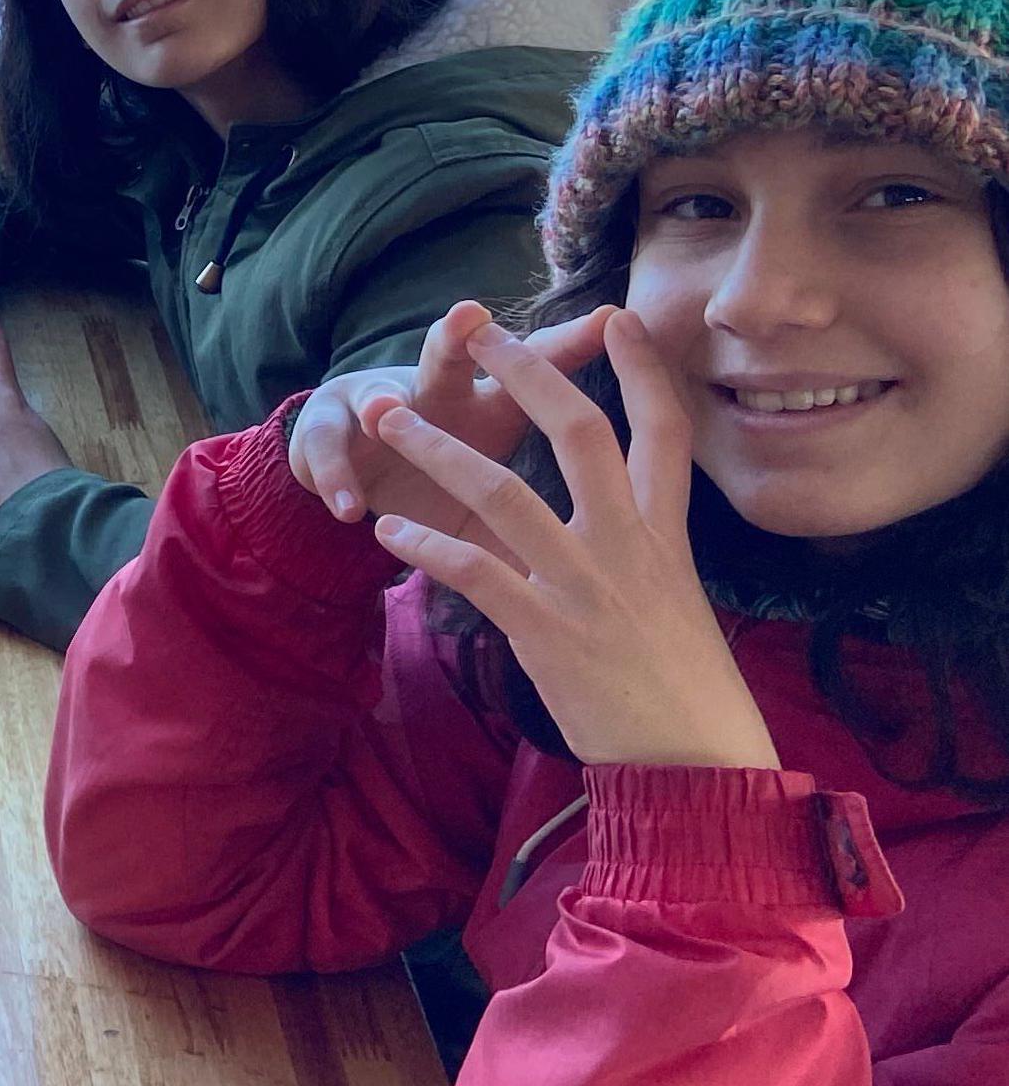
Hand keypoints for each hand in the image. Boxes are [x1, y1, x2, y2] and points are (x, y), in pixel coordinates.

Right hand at [288, 300, 611, 532]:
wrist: (359, 481)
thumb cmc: (448, 486)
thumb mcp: (504, 495)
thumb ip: (551, 496)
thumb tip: (647, 487)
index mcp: (489, 404)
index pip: (535, 369)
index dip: (569, 345)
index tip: (612, 319)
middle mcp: (433, 391)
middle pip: (448, 356)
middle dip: (459, 334)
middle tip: (472, 315)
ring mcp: (372, 408)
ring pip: (377, 395)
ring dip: (384, 405)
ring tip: (386, 412)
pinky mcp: (327, 437)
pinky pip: (329, 455)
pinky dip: (336, 479)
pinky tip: (347, 507)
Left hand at [365, 310, 778, 770]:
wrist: (700, 769)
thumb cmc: (688, 691)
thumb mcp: (679, 602)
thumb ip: (644, 552)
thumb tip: (621, 522)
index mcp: (667, 536)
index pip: (665, 432)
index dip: (643, 371)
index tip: (615, 315)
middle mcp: (629, 547)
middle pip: (578, 432)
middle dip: (523, 373)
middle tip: (473, 329)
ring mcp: (585, 587)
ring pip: (504, 492)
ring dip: (436, 448)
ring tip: (386, 415)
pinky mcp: (545, 633)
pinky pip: (475, 573)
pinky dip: (427, 549)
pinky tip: (389, 530)